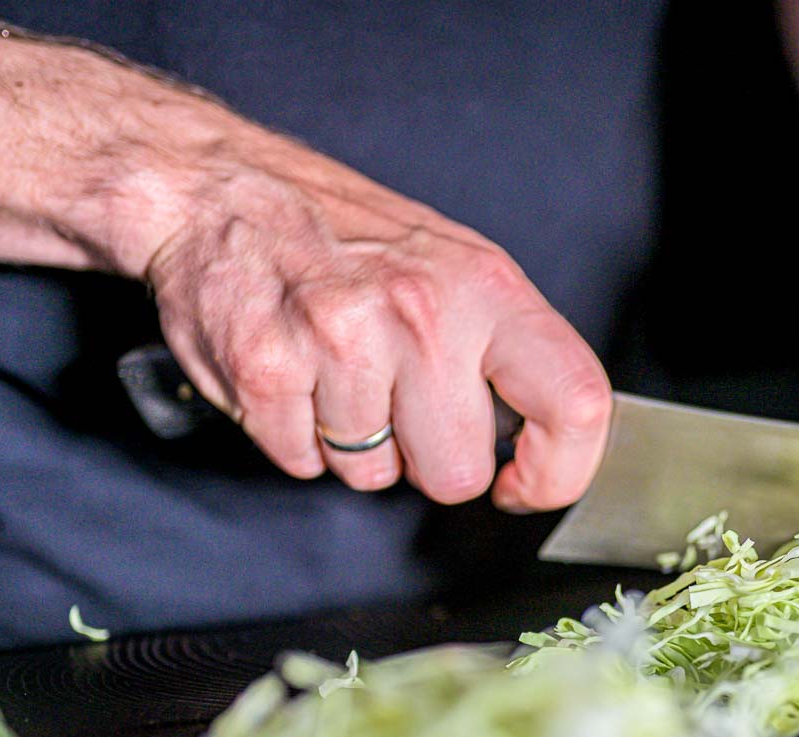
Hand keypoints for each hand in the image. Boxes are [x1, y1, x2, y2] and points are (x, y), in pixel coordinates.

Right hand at [144, 170, 609, 510]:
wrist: (224, 191)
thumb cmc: (349, 235)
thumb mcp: (459, 267)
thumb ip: (506, 351)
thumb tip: (540, 437)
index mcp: (487, 289)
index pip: (574, 404)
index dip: (559, 471)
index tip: (526, 483)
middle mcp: (422, 313)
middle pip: (459, 474)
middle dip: (428, 461)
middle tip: (400, 405)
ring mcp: (341, 341)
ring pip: (374, 476)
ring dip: (355, 445)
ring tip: (336, 374)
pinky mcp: (267, 371)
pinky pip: (303, 462)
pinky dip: (295, 437)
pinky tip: (294, 377)